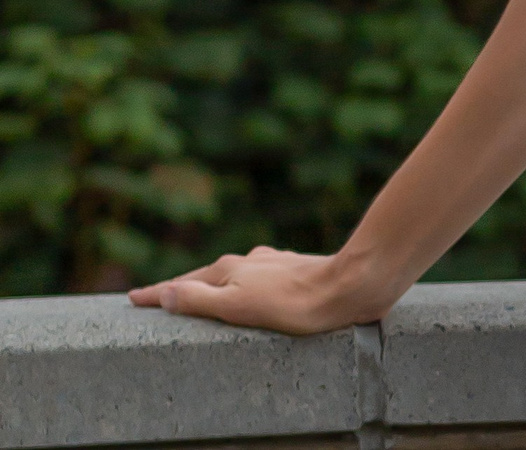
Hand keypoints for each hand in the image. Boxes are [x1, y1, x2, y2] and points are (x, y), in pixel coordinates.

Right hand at [128, 245, 394, 334]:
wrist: (350, 286)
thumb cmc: (294, 303)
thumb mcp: (238, 306)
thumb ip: (199, 299)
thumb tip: (165, 293)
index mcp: (230, 269)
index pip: (182, 284)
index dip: (157, 294)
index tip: (132, 298)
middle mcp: (250, 261)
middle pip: (207, 277)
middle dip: (184, 287)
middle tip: (161, 298)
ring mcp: (273, 264)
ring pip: (236, 276)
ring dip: (217, 285)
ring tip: (204, 295)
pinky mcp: (296, 271)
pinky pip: (260, 279)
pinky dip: (245, 287)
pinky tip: (256, 292)